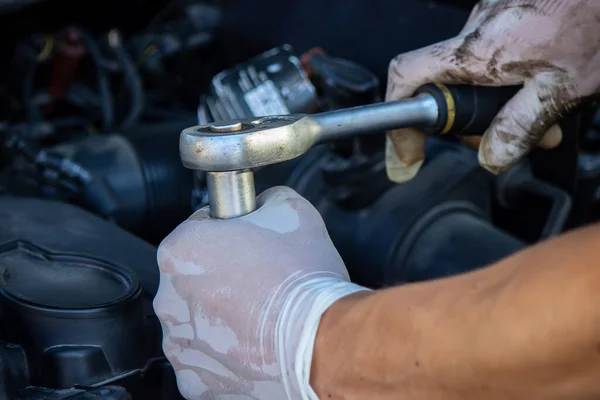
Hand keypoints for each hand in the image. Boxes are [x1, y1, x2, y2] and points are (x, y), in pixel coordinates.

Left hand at [153, 187, 367, 398]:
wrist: (323, 342)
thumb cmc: (303, 280)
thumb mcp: (291, 208)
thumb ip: (264, 198)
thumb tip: (261, 203)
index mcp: (181, 250)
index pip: (199, 229)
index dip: (229, 232)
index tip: (248, 243)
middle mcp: (168, 299)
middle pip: (195, 278)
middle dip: (222, 277)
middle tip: (261, 280)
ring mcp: (180, 345)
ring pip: (198, 322)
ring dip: (222, 318)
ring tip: (262, 315)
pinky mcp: (196, 382)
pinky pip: (206, 360)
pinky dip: (226, 355)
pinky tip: (255, 345)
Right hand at [385, 0, 599, 181]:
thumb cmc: (595, 21)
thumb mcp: (559, 89)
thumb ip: (519, 127)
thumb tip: (490, 156)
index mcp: (475, 51)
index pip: (406, 78)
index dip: (399, 121)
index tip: (409, 150)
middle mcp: (475, 30)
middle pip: (445, 89)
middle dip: (472, 123)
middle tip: (505, 138)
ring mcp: (491, 19)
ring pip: (474, 75)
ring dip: (498, 103)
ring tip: (542, 112)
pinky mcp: (508, 14)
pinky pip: (493, 56)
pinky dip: (509, 79)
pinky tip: (542, 86)